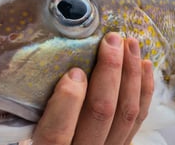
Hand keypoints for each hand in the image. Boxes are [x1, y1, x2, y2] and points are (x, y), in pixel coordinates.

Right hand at [31, 33, 153, 144]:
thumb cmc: (42, 137)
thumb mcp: (29, 130)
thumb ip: (36, 108)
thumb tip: (43, 67)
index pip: (56, 134)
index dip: (67, 102)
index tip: (73, 72)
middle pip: (101, 113)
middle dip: (110, 71)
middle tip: (112, 40)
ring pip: (126, 113)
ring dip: (131, 73)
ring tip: (130, 44)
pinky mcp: (124, 144)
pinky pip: (139, 118)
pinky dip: (144, 89)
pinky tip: (144, 65)